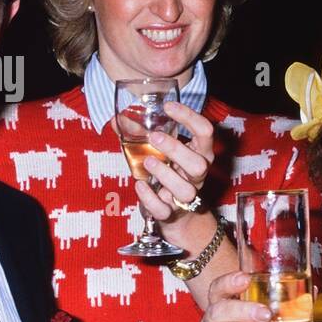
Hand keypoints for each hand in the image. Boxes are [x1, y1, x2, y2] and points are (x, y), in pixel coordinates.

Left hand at [137, 101, 214, 248]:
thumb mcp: (160, 151)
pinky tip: (139, 185)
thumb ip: (140, 135)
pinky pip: (164, 210)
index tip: (168, 107)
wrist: (173, 213)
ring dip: (165, 174)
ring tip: (147, 161)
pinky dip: (149, 198)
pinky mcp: (171, 213)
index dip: (190, 117)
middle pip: (199, 165)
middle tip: (154, 137)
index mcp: (199, 154)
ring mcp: (186, 197)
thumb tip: (116, 119)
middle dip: (177, 150)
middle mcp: (197, 176)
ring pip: (186, 190)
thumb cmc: (167, 173)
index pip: (205, 131)